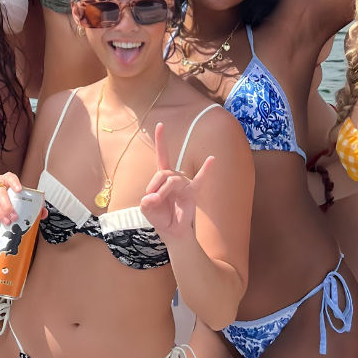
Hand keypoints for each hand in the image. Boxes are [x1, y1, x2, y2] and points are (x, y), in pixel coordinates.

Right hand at [0, 171, 24, 227]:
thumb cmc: (4, 204)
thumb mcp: (12, 200)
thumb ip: (17, 203)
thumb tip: (25, 214)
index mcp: (7, 178)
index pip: (11, 178)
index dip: (15, 183)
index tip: (19, 191)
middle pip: (1, 191)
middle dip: (7, 206)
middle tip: (13, 217)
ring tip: (6, 221)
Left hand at [140, 122, 215, 242]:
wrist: (172, 232)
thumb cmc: (160, 217)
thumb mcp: (147, 210)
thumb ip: (146, 203)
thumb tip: (152, 198)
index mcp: (163, 178)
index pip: (162, 156)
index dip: (160, 141)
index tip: (160, 125)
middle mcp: (175, 177)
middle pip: (163, 172)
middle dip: (155, 185)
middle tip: (152, 200)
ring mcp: (185, 184)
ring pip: (172, 179)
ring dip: (163, 190)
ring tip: (160, 201)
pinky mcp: (193, 193)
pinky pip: (200, 179)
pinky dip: (206, 169)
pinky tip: (212, 159)